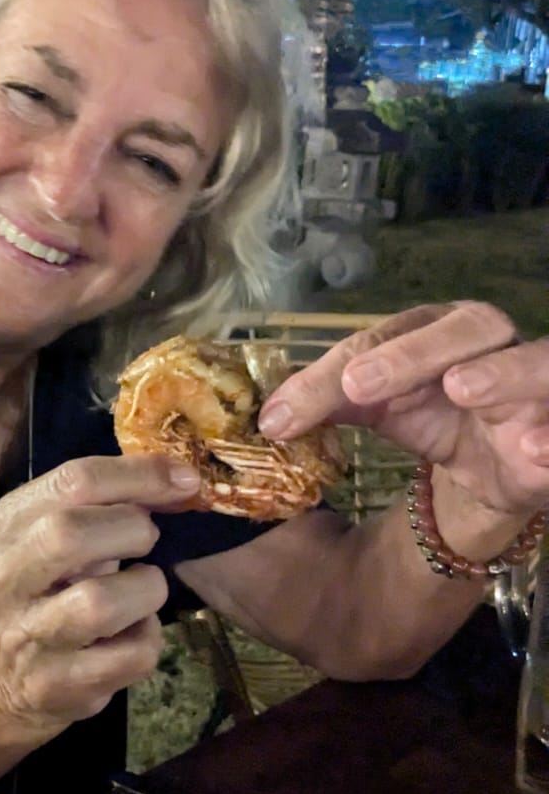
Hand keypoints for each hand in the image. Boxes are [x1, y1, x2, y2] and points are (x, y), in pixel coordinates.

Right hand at [0, 454, 200, 728]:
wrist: (3, 678)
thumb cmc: (46, 590)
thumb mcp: (52, 536)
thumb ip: (102, 503)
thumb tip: (180, 480)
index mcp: (0, 530)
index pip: (71, 482)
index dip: (139, 475)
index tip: (185, 481)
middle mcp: (2, 581)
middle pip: (68, 534)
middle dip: (131, 530)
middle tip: (146, 540)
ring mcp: (27, 637)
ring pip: (98, 603)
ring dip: (145, 589)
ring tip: (142, 588)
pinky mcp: (57, 685)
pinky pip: (129, 655)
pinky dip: (148, 637)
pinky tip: (134, 632)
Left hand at [257, 302, 548, 519]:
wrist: (491, 466)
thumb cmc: (435, 415)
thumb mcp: (375, 406)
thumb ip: (327, 402)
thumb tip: (271, 421)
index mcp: (439, 327)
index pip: (384, 339)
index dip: (340, 372)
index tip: (306, 404)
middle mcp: (493, 343)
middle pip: (463, 331)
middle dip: (412, 354)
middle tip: (362, 385)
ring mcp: (536, 383)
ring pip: (534, 364)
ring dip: (501, 374)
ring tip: (462, 389)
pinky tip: (530, 448)